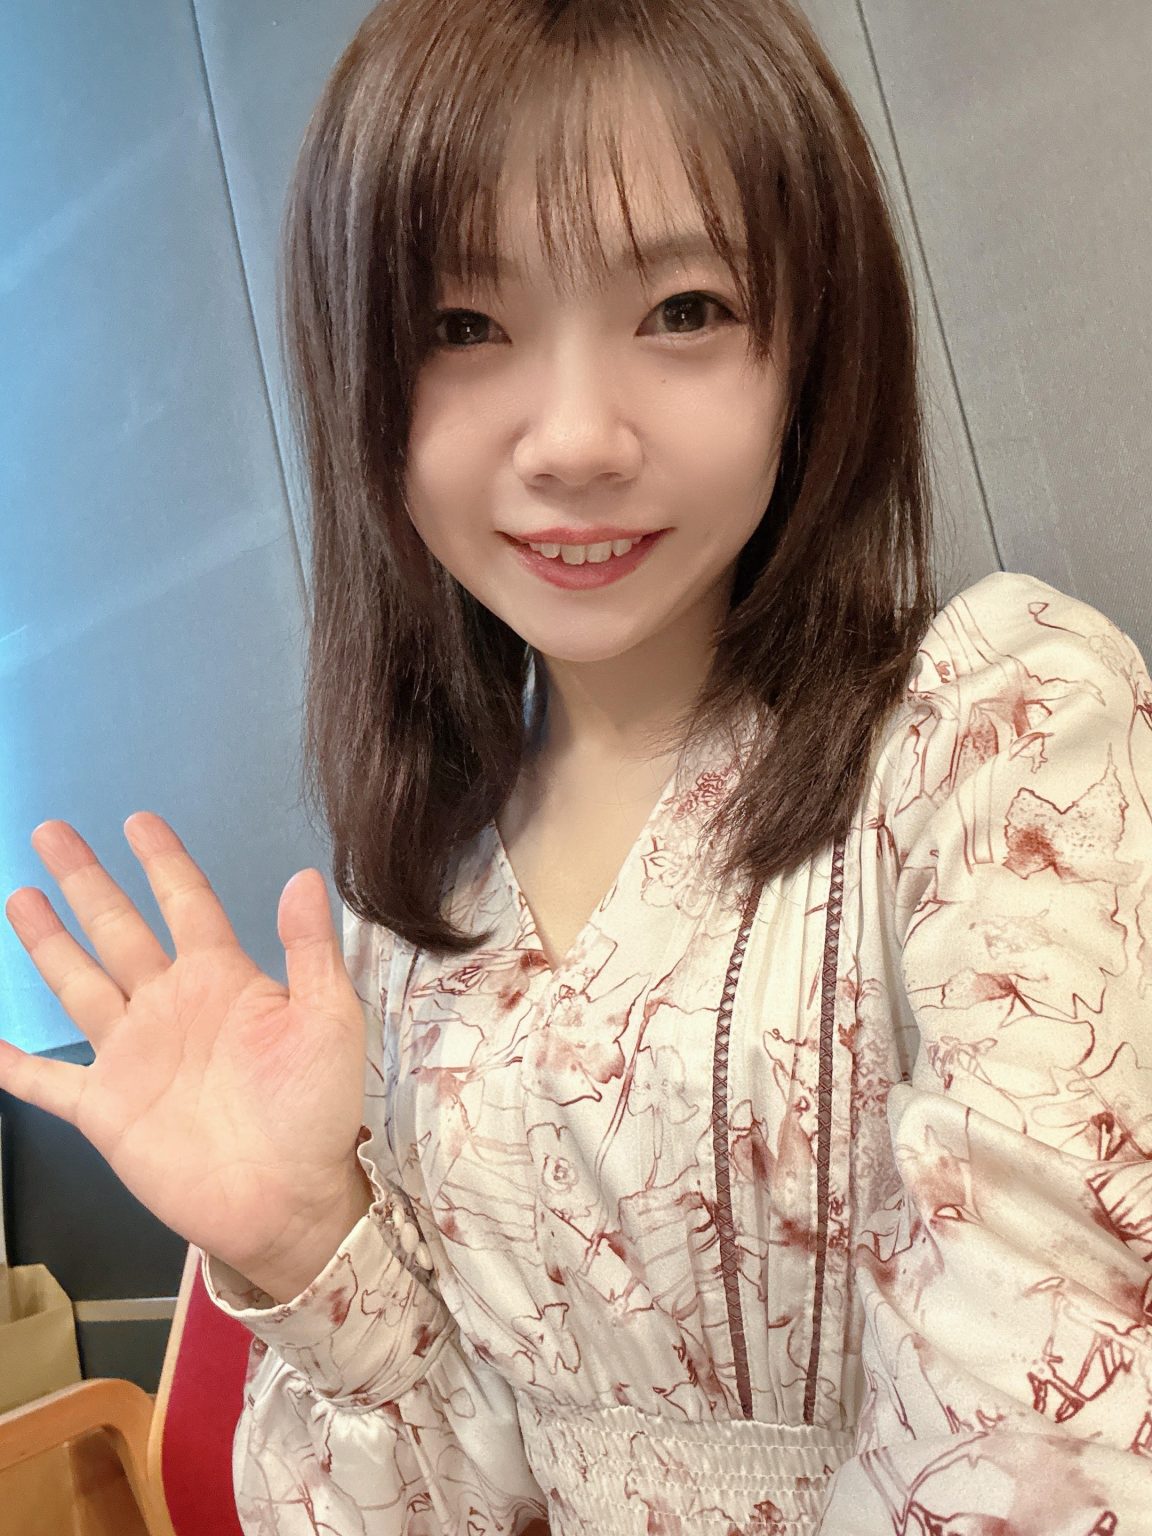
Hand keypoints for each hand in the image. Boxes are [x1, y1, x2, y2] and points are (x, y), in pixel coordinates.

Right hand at [0, 814, 368, 1284]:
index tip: (137, 821)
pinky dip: (12, 1062)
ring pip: (77, 982)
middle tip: (52, 832)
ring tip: (20, 896)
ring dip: (48, 941)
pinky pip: (46, 1079)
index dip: (161, 861)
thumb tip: (303, 877)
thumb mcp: (329, 1019)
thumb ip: (311, 950)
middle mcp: (169, 1005)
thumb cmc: (316, 1108)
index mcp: (222, 978)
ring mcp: (132, 1054)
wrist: (288, 1197)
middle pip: (116, 928)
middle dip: (85, 880)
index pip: (186, 902)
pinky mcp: (104, 1107)